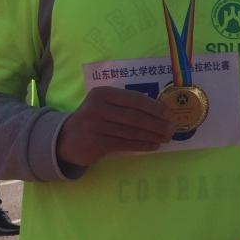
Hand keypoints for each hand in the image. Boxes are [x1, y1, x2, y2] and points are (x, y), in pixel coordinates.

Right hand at [55, 86, 172, 166]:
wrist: (67, 139)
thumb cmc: (94, 119)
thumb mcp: (105, 105)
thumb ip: (126, 105)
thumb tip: (160, 111)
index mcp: (102, 93)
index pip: (134, 99)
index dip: (154, 107)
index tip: (169, 114)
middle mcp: (97, 107)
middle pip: (134, 116)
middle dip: (156, 123)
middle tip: (171, 129)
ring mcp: (95, 126)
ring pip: (131, 131)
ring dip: (152, 135)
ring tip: (165, 138)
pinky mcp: (96, 143)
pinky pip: (125, 144)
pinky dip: (142, 145)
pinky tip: (153, 145)